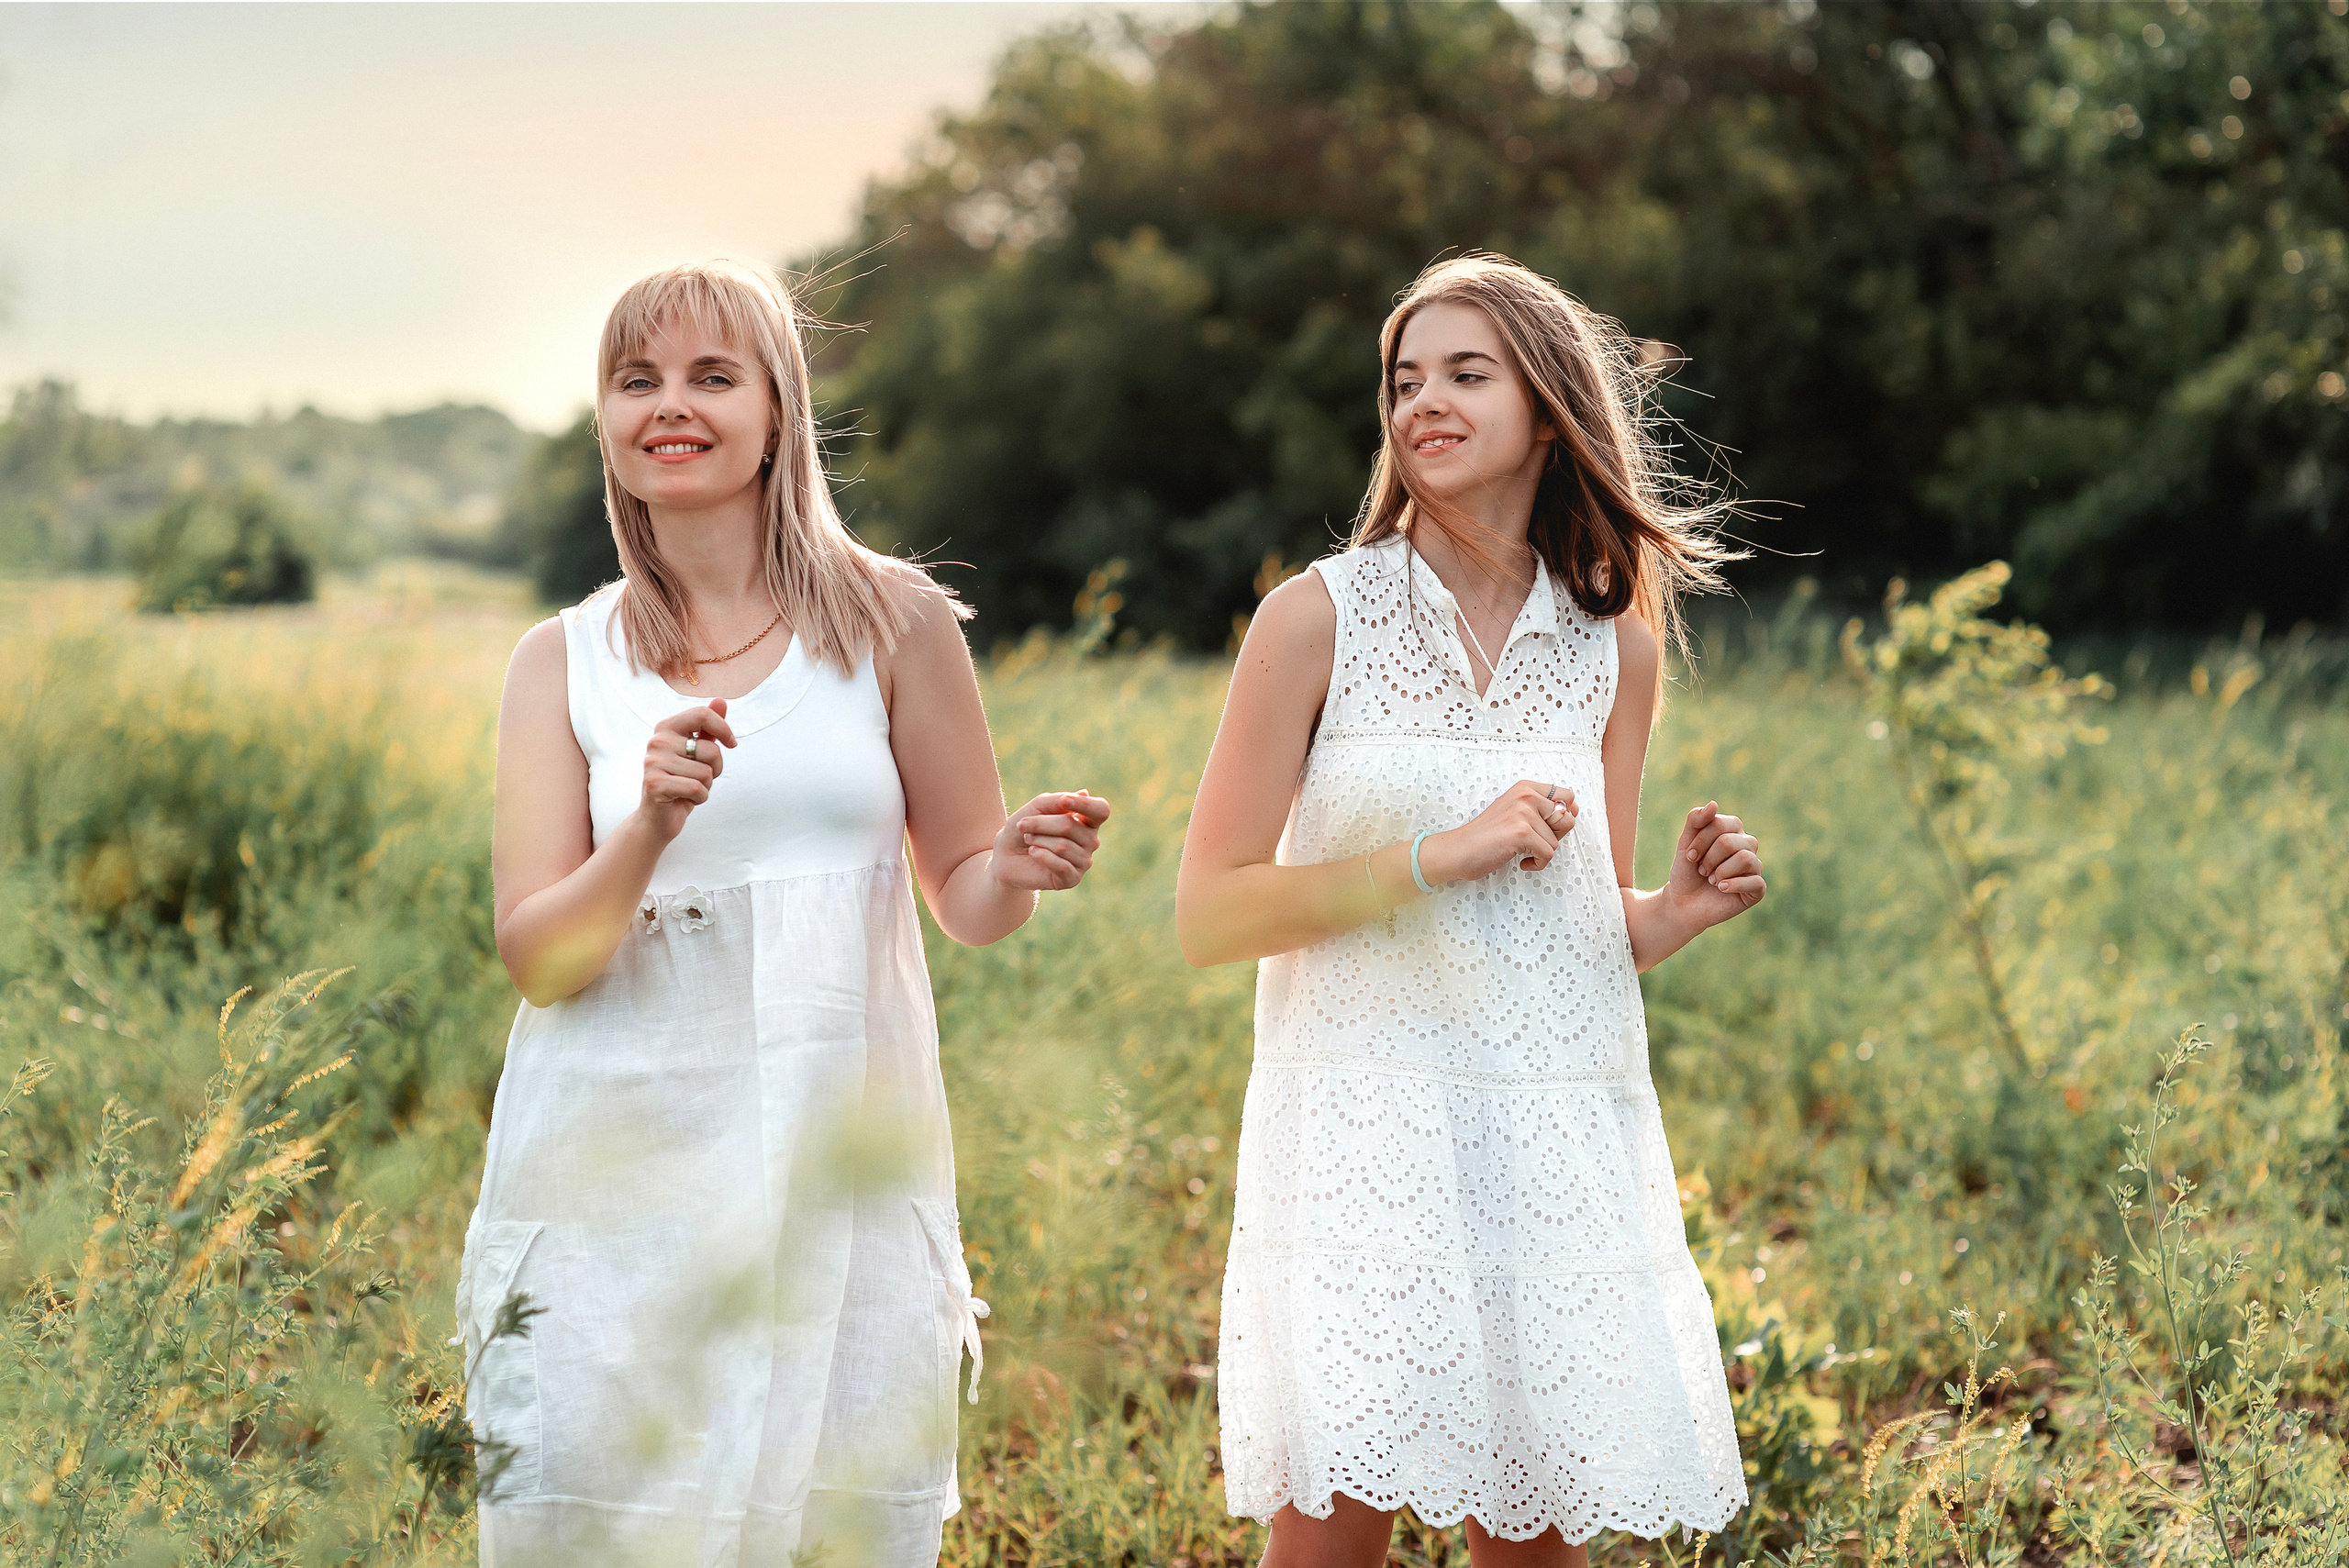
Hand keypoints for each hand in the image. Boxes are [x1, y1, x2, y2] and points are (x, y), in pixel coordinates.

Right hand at [640, 699, 736, 842]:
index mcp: (666, 727)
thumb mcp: (698, 754)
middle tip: (700, 777)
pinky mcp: (655, 784)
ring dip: (706, 786)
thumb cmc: (681, 782)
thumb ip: (709, 728)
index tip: (732, 744)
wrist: (658, 818)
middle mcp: (657, 741)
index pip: (702, 714)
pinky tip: (685, 799)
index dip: (724, 729)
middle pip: (711, 749)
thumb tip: (721, 700)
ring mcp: (653, 762)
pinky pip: (697, 788)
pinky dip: (700, 798)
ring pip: (706, 772)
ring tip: (689, 788)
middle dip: (715, 768)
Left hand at [992, 791, 1111, 891]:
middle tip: (1023, 826)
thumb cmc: (1025, 828)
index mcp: (1087, 820)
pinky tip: (1033, 852)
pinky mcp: (1073, 879)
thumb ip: (1057, 800)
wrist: (1006, 855)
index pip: (1100, 810)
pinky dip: (1041, 856)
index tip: (1063, 801)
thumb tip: (1084, 793)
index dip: (1084, 804)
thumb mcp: (1037, 807)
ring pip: (1062, 846)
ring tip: (1029, 841)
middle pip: (1070, 826)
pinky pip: (1061, 865)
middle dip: (1040, 824)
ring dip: (1037, 840)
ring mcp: (1084, 861)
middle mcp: (1091, 840)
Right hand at [1419, 779, 1578, 884]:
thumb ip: (1543, 810)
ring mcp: (1523, 812)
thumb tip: (1574, 812)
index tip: (1544, 828)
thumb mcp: (1515, 812)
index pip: (1568, 796)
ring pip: (1556, 841)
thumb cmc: (1488, 836)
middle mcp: (1526, 795)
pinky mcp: (1521, 832)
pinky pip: (1548, 854)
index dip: (1562, 816)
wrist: (1460, 850)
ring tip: (1521, 852)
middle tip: (1532, 841)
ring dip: (1541, 853)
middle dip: (1554, 836)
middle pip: (1567, 819)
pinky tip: (1522, 862)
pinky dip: (1537, 864)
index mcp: (1526, 787)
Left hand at [1666, 801, 1763, 928]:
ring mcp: (1755, 866)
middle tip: (1701, 871)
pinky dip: (1733, 884)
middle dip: (1708, 858)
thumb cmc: (1687, 871)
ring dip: (1720, 872)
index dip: (1701, 840)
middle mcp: (1747, 845)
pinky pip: (1755, 881)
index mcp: (1733, 829)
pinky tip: (1721, 888)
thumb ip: (1695, 821)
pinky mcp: (1758, 889)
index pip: (1719, 824)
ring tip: (1712, 880)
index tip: (1689, 856)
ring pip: (1744, 859)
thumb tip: (1713, 804)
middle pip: (1729, 842)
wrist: (1684, 903)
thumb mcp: (1685, 844)